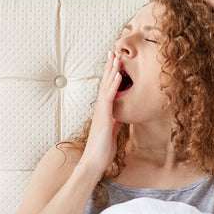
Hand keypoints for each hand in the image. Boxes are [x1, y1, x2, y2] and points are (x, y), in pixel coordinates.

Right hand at [81, 51, 123, 174]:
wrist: (93, 162)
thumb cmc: (102, 151)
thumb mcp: (112, 133)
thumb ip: (115, 123)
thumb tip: (120, 116)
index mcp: (104, 112)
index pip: (107, 90)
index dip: (110, 76)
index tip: (114, 63)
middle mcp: (101, 109)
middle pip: (105, 84)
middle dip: (109, 67)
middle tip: (112, 51)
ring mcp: (101, 112)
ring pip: (106, 87)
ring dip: (111, 71)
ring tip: (115, 56)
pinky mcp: (104, 116)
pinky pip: (109, 97)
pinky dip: (114, 85)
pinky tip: (118, 74)